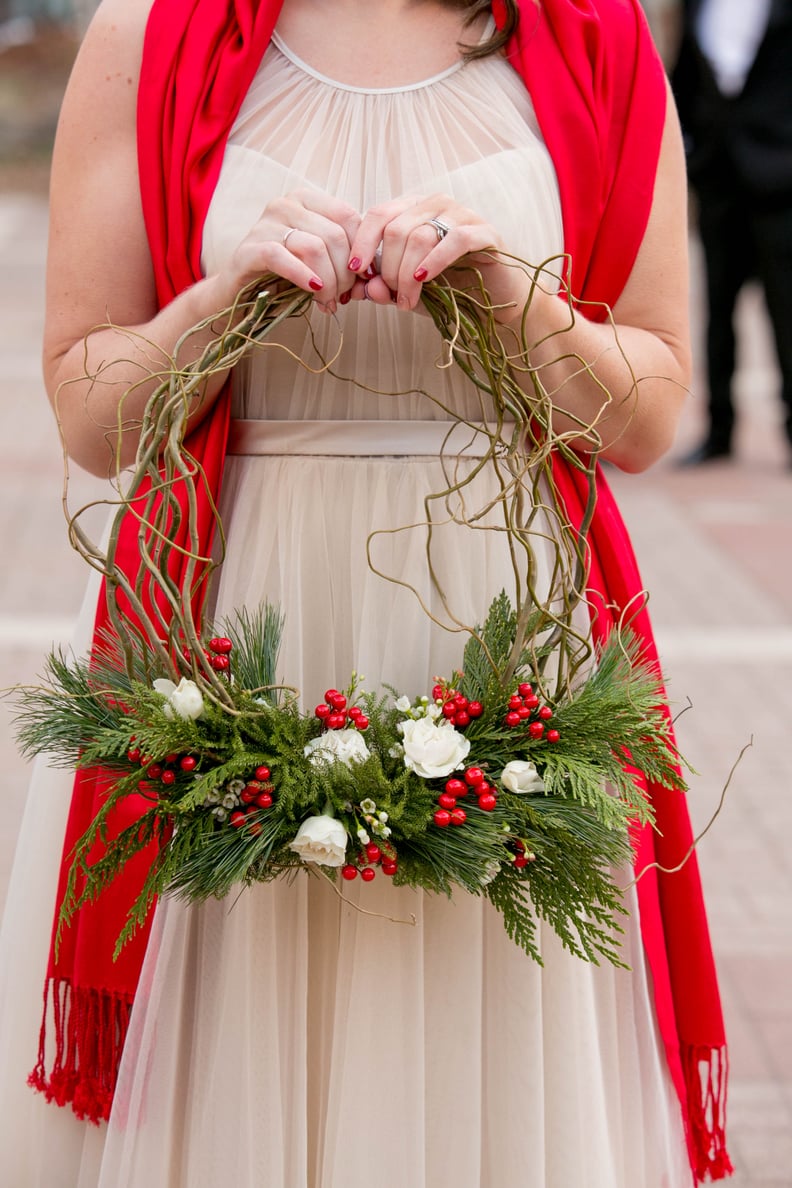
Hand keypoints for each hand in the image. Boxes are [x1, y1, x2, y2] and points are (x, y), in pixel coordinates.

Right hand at [222, 189, 362, 313]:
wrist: (242, 294)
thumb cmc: (287, 276)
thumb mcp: (320, 261)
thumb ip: (345, 258)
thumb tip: (374, 273)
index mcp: (306, 200)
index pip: (348, 216)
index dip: (362, 251)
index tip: (364, 278)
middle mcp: (285, 204)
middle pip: (334, 235)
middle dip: (346, 273)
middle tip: (343, 296)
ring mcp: (265, 223)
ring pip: (314, 248)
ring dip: (328, 282)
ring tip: (328, 301)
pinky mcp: (250, 248)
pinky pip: (284, 259)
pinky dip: (304, 277)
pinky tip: (314, 291)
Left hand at [346, 194, 531, 319]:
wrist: (492, 303)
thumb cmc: (448, 291)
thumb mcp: (407, 291)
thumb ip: (383, 288)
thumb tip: (363, 288)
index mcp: (413, 211)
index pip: (379, 214)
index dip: (363, 242)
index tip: (354, 270)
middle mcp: (436, 205)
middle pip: (396, 228)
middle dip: (389, 269)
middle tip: (394, 298)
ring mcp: (462, 214)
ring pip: (420, 235)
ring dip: (408, 274)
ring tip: (408, 301)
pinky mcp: (485, 233)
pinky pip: (454, 240)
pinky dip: (435, 261)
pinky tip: (425, 279)